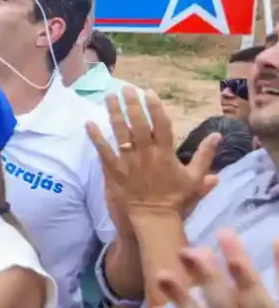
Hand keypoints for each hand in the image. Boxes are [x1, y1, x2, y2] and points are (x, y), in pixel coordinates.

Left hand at [86, 87, 218, 219]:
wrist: (154, 219)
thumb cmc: (175, 199)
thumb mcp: (195, 178)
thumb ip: (205, 155)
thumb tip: (217, 135)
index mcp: (165, 153)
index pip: (160, 124)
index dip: (154, 107)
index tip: (148, 92)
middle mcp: (146, 153)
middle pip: (138, 123)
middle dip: (131, 104)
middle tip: (125, 88)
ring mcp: (128, 161)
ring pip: (120, 133)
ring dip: (114, 113)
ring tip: (108, 97)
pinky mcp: (113, 171)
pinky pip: (103, 151)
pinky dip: (96, 137)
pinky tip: (89, 123)